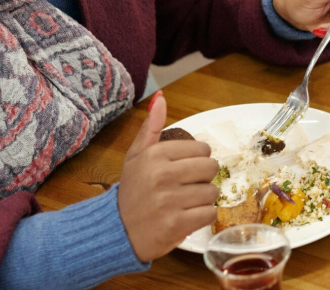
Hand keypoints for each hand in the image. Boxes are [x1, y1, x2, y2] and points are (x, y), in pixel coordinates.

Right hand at [118, 92, 218, 261]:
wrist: (117, 231)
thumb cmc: (132, 191)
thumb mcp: (136, 156)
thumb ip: (151, 127)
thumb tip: (160, 97)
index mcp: (154, 155)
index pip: (202, 148)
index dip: (198, 159)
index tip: (184, 169)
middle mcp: (162, 175)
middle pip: (211, 168)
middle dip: (203, 178)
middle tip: (187, 186)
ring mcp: (169, 201)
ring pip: (212, 192)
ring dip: (203, 199)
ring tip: (184, 202)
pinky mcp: (176, 224)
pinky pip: (210, 213)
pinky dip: (202, 217)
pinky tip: (187, 216)